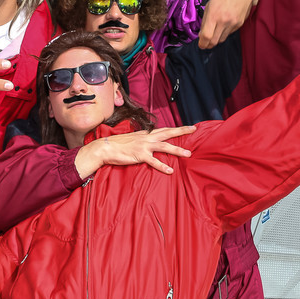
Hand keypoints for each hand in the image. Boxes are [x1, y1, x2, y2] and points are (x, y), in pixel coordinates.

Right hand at [74, 126, 195, 178]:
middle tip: (193, 129)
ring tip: (188, 154)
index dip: (176, 129)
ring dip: (177, 149)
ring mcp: (144, 146)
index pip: (164, 130)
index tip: (188, 127)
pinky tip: (170, 171)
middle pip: (168, 133)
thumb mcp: (133, 139)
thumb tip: (150, 141)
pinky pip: (154, 161)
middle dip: (181, 131)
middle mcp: (147, 138)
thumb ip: (143, 140)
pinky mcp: (140, 155)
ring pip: (164, 146)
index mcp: (146, 134)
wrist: (106, 148)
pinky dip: (162, 166)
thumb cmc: (118, 145)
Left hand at [199, 0, 256, 48]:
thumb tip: (202, 35)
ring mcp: (233, 23)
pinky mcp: (239, 24)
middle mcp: (224, 21)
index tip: (201, 45)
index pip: (206, 36)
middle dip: (208, 45)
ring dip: (216, 39)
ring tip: (213, 33)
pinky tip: (223, 26)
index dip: (202, 43)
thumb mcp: (209, 6)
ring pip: (222, 39)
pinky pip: (229, 33)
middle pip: (214, 41)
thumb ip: (205, 21)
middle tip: (205, 44)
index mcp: (214, 15)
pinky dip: (224, 33)